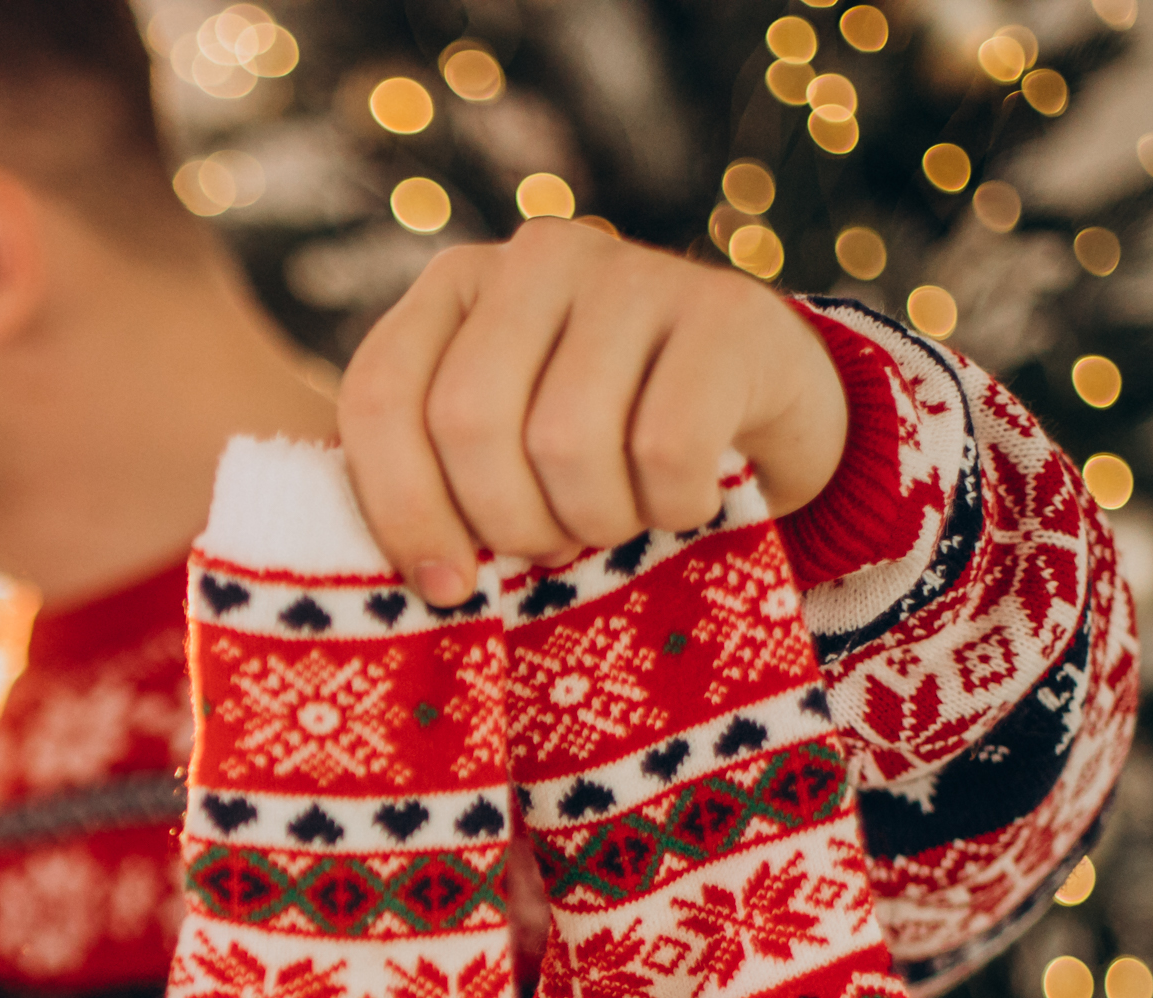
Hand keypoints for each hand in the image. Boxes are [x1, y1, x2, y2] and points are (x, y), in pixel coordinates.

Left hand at [341, 218, 848, 597]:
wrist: (771, 417)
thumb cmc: (609, 453)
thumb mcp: (506, 457)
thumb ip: (435, 482)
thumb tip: (416, 570)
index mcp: (456, 288)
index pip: (381, 395)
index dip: (401, 508)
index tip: (446, 585)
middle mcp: (536, 257)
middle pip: (467, 420)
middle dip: (506, 521)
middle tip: (553, 547)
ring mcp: (634, 270)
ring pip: (565, 440)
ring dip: (594, 520)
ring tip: (622, 518)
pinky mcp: (726, 310)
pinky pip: (666, 448)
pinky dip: (674, 506)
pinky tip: (689, 500)